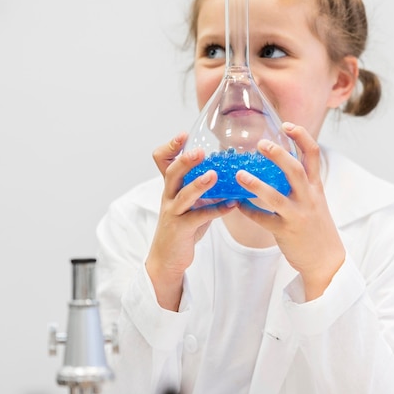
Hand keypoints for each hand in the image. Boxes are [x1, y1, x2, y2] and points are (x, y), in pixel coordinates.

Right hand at [146, 133, 236, 310]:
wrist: (168, 258)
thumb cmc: (183, 227)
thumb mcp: (192, 203)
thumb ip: (204, 188)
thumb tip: (228, 171)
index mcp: (171, 187)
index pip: (162, 161)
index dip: (170, 147)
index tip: (184, 135)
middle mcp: (168, 197)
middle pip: (172, 173)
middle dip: (185, 161)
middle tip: (200, 152)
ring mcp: (173, 213)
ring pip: (183, 195)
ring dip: (199, 184)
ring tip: (214, 175)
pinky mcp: (180, 229)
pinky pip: (199, 217)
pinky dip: (216, 210)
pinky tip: (232, 205)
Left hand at [235, 123, 344, 300]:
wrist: (327, 260)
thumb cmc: (316, 227)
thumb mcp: (315, 200)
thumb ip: (301, 183)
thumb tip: (280, 162)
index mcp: (316, 187)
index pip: (313, 154)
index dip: (301, 136)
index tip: (285, 124)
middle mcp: (309, 198)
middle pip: (295, 170)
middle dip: (278, 155)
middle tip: (260, 143)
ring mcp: (298, 215)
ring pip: (276, 197)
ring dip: (256, 185)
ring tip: (239, 175)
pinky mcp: (286, 232)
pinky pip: (264, 220)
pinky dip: (249, 211)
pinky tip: (236, 205)